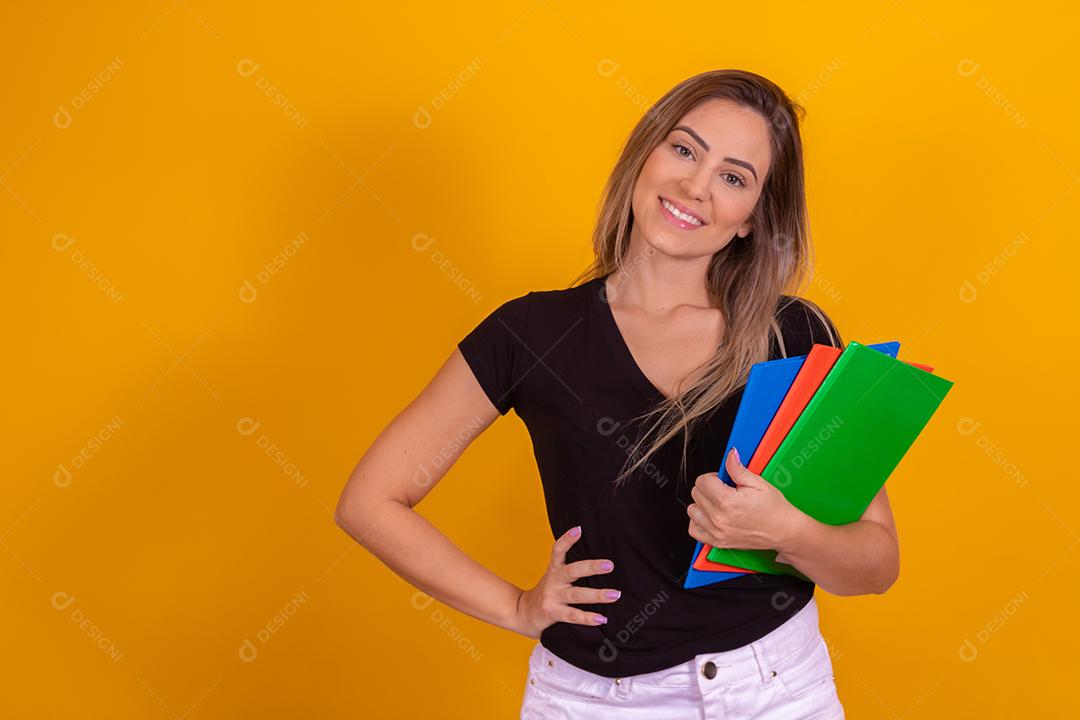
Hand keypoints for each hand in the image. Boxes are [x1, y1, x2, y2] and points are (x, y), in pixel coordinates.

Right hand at [512, 525, 619, 638]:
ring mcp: (552, 597)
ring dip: (597, 595)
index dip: (567, 540)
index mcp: (553, 570)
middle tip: (610, 565)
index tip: (578, 530)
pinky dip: (588, 618)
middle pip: (572, 571)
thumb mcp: (553, 578)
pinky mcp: (553, 613)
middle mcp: (553, 582)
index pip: (558, 550)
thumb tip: (599, 563)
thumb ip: (569, 571)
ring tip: (615, 595)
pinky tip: (602, 619)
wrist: (523, 614)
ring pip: (577, 595)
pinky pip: (573, 615)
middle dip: (592, 567)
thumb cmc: (546, 594)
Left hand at [687, 447, 804, 552]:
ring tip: (717, 503)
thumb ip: (737, 469)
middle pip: (696, 494)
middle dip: (708, 488)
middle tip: (723, 490)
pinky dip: (698, 521)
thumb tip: (729, 455)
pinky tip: (709, 516)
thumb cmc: (774, 509)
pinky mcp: (718, 542)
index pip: (702, 481)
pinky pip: (694, 530)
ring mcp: (717, 532)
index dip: (713, 477)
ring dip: (702, 504)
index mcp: (727, 501)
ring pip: (692, 511)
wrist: (784, 531)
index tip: (722, 480)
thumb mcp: (758, 483)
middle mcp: (719, 518)